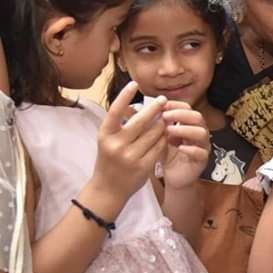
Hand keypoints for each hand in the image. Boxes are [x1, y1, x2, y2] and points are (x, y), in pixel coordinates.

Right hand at [90, 82, 166, 202]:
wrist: (108, 189)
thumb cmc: (109, 160)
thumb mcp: (107, 141)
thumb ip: (120, 126)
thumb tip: (140, 107)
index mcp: (105, 135)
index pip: (115, 111)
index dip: (125, 95)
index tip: (135, 83)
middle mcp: (117, 145)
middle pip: (141, 121)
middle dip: (155, 109)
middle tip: (163, 100)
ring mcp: (131, 156)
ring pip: (154, 134)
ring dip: (162, 124)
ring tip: (166, 118)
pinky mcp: (143, 166)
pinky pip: (159, 147)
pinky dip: (164, 139)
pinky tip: (167, 135)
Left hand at [159, 102, 209, 189]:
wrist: (172, 177)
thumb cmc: (166, 155)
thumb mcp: (158, 136)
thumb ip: (154, 124)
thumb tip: (140, 108)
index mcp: (189, 124)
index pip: (188, 108)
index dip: (176, 105)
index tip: (162, 105)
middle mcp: (198, 133)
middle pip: (197, 117)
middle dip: (180, 114)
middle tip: (164, 117)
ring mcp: (202, 147)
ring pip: (201, 133)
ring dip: (184, 129)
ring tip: (169, 132)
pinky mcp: (202, 161)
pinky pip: (201, 152)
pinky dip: (190, 149)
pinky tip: (179, 148)